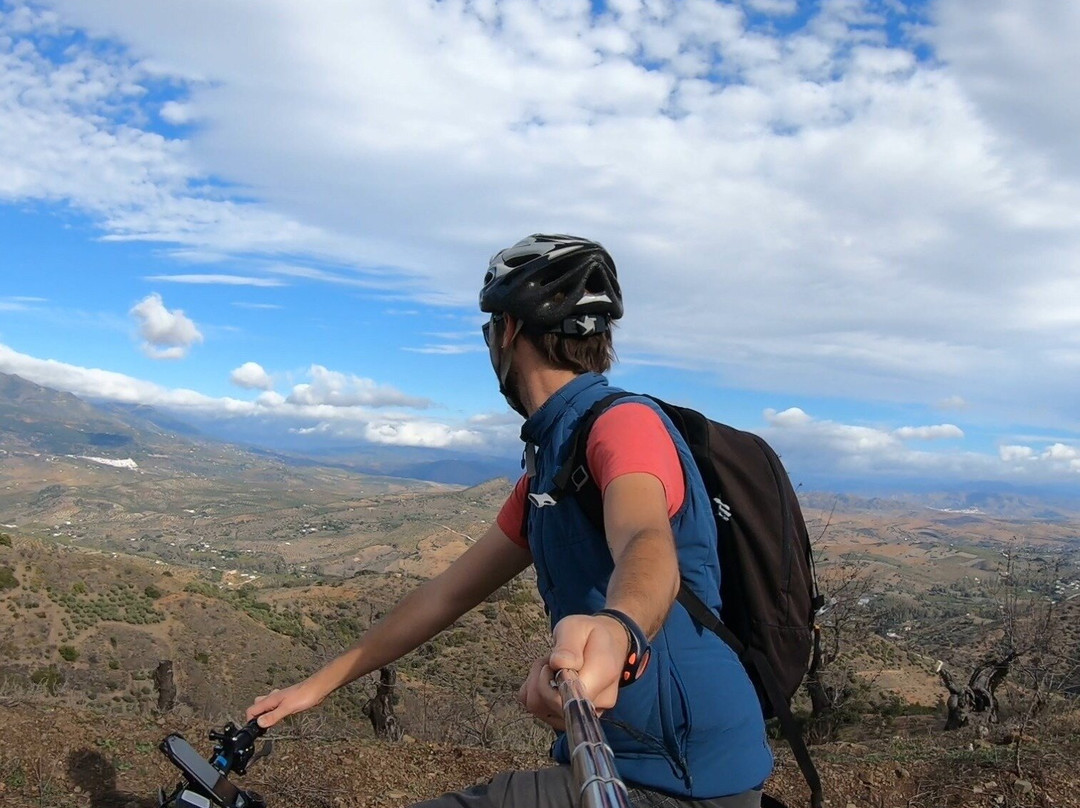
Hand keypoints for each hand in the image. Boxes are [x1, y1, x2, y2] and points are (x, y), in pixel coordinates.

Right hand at [245, 679, 326, 728]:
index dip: (250, 721)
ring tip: (270, 725)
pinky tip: (280, 717)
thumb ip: (273, 716)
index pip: (251, 709)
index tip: (255, 731)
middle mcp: (273, 698)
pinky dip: (273, 712)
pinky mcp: (287, 701)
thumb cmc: (304, 696)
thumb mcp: (287, 708)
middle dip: (256, 717)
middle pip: (257, 707)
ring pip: (266, 706)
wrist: (317, 688)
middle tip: (262, 728)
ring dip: (265, 714)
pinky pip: (275, 707)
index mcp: (270, 700)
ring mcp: (280, 699)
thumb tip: (259, 723)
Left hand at [516, 614, 628, 729]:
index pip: (568, 699)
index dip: (549, 682)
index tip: (552, 661)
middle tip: (551, 658)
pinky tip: (549, 677)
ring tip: (551, 666)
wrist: (607, 645)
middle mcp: (597, 703)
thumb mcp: (577, 627)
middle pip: (551, 706)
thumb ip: (568, 645)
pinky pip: (539, 710)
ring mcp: (584, 713)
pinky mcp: (571, 716)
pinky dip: (536, 691)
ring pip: (541, 709)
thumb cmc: (590, 634)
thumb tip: (559, 664)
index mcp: (603, 676)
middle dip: (539, 678)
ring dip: (536, 683)